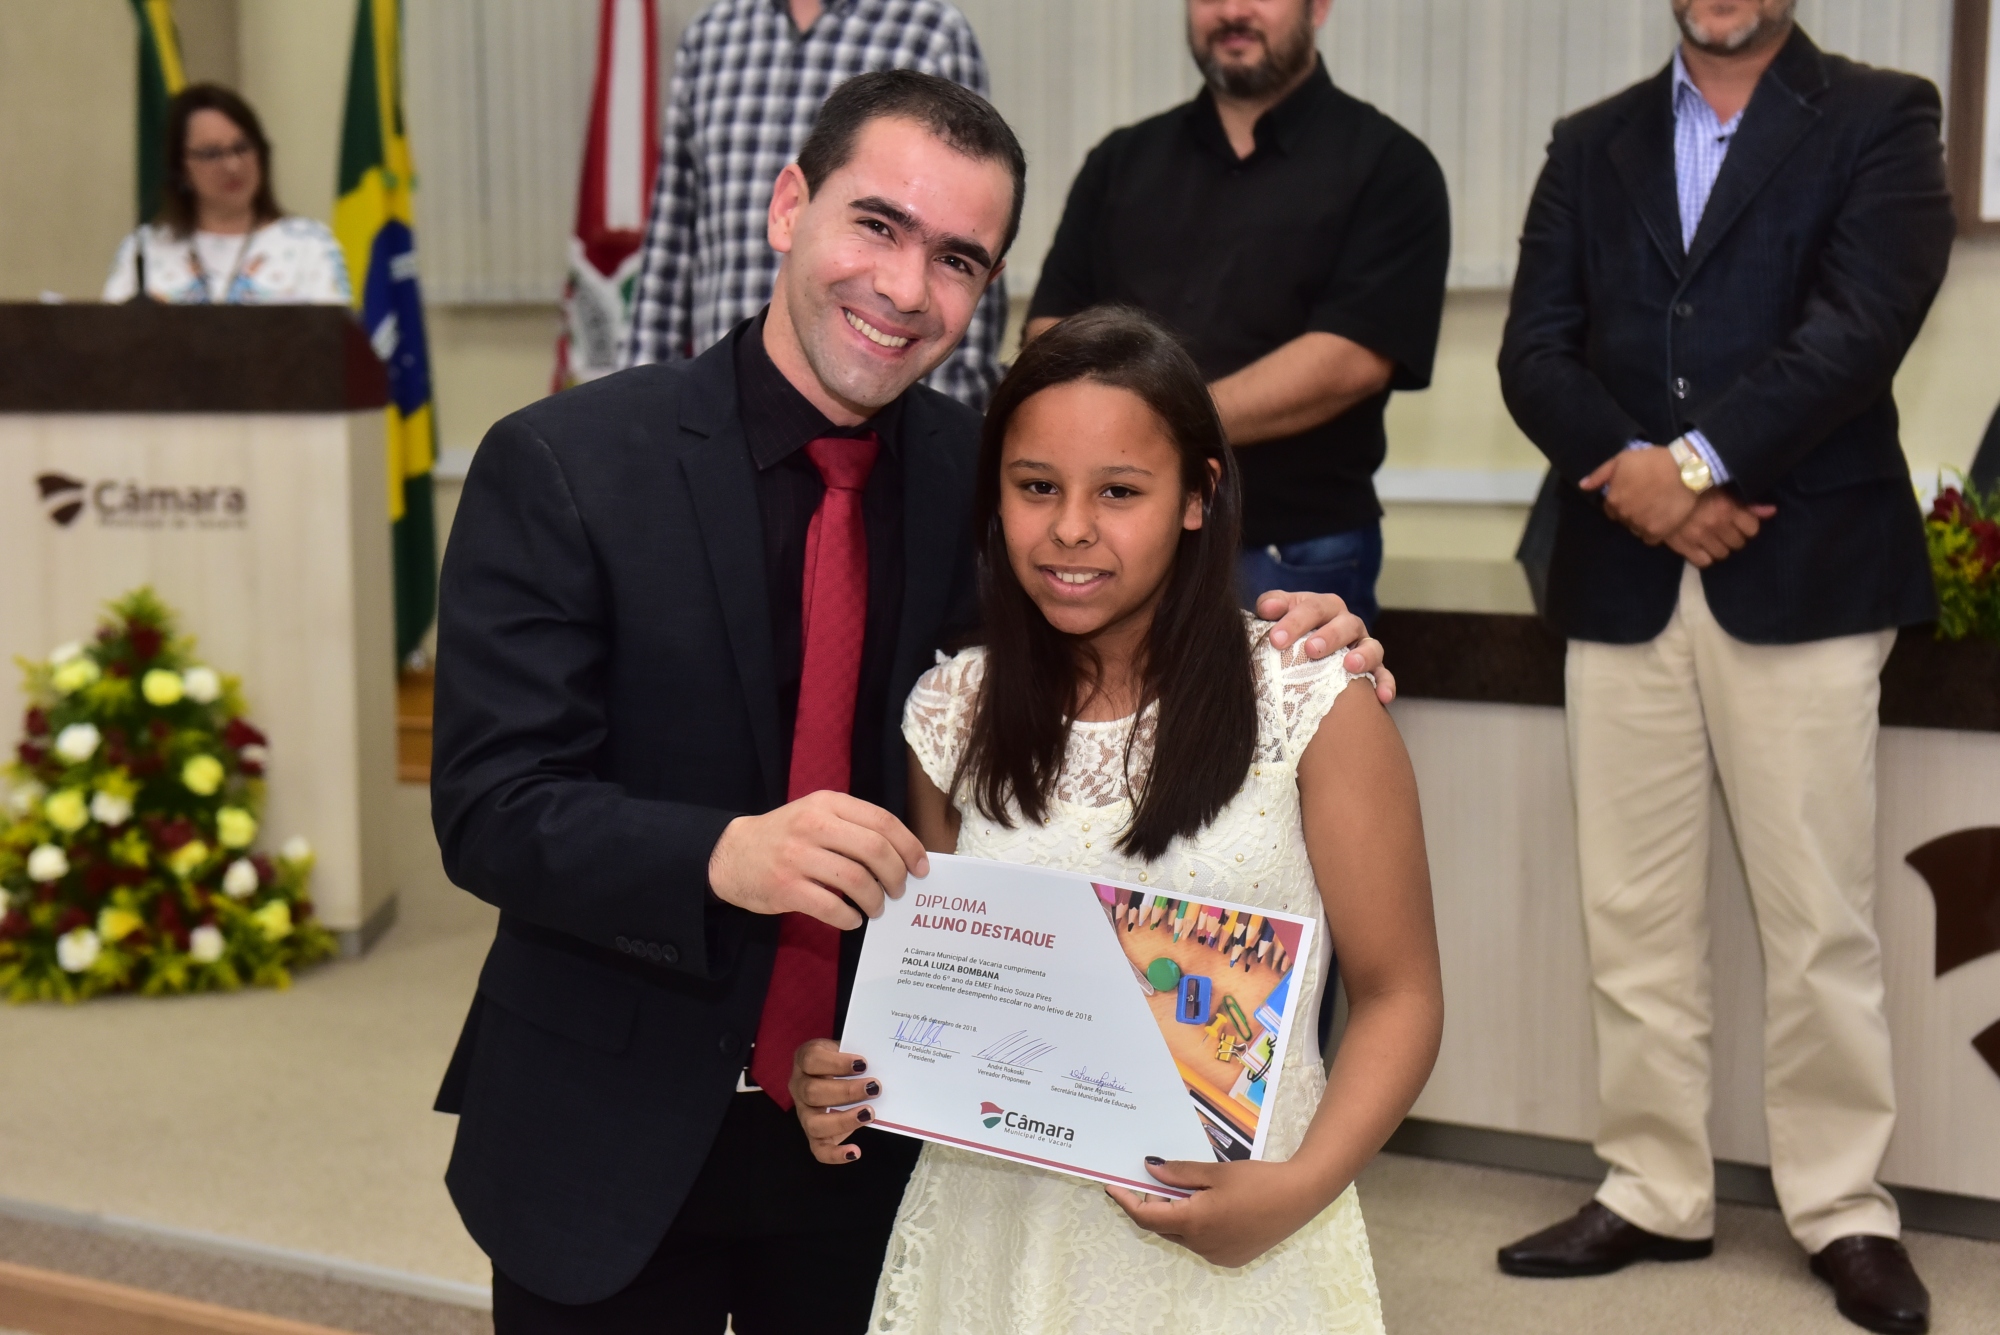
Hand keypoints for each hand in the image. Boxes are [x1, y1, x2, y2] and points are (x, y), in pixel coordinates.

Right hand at [707, 791, 928, 928]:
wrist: (732, 853)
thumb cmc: (786, 836)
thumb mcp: (818, 815)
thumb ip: (854, 827)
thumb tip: (904, 856)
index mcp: (828, 803)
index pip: (883, 821)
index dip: (909, 846)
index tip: (921, 867)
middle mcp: (813, 825)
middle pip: (874, 850)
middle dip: (896, 876)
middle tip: (899, 892)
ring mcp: (797, 856)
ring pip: (856, 880)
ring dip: (875, 900)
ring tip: (876, 908)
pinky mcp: (784, 887)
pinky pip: (830, 907)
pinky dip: (849, 917)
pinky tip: (852, 919)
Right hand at [792, 1037, 880, 1163]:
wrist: (834, 1072)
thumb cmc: (842, 1059)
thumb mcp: (846, 1048)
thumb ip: (857, 1056)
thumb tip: (884, 1062)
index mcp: (804, 1060)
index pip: (812, 1060)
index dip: (836, 1063)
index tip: (863, 1063)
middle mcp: (799, 1087)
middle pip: (812, 1092)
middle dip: (847, 1091)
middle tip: (874, 1087)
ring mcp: (804, 1113)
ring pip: (814, 1123)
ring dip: (843, 1120)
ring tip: (869, 1113)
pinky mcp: (813, 1134)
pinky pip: (818, 1149)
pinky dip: (835, 1154)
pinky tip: (855, 1152)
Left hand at [1105, 1157, 1327, 1268]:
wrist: (1298, 1197)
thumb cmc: (1257, 1180)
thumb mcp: (1214, 1172)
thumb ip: (1179, 1174)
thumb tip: (1150, 1171)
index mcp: (1195, 1222)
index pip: (1147, 1217)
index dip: (1126, 1201)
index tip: (1113, 1186)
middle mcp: (1202, 1245)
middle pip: (1163, 1227)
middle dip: (1152, 1206)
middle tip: (1151, 1181)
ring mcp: (1217, 1255)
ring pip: (1181, 1236)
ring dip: (1175, 1216)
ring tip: (1183, 1190)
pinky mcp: (1231, 1257)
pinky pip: (1200, 1243)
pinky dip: (1194, 1226)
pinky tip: (1206, 1206)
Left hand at [1253, 591, 1396, 704]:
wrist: (1310, 652)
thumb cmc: (1293, 633)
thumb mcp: (1281, 615)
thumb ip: (1272, 606)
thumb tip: (1266, 608)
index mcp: (1324, 607)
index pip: (1312, 607)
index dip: (1295, 621)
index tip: (1276, 639)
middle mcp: (1348, 623)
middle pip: (1344, 624)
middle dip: (1329, 636)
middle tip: (1311, 650)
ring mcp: (1363, 646)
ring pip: (1371, 646)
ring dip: (1363, 655)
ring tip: (1350, 666)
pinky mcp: (1375, 668)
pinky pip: (1385, 675)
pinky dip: (1386, 683)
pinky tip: (1382, 697)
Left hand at [1581, 446, 1696, 543]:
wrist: (1685, 470)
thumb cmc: (1653, 461)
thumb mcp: (1622, 459)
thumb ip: (1600, 474)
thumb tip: (1583, 486)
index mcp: (1613, 499)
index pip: (1611, 509)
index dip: (1622, 502)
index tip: (1634, 495)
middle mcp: (1623, 515)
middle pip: (1624, 519)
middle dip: (1632, 512)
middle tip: (1647, 500)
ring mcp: (1640, 525)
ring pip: (1636, 529)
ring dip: (1642, 522)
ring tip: (1656, 509)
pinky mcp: (1657, 533)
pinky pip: (1650, 539)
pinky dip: (1654, 532)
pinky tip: (1662, 519)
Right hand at [1664, 491, 1777, 567]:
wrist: (1654, 488)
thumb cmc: (1690, 482)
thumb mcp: (1721, 488)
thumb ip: (1748, 502)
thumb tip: (1772, 511)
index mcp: (1728, 508)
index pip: (1752, 529)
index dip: (1747, 526)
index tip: (1739, 522)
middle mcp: (1717, 525)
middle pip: (1738, 543)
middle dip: (1734, 537)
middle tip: (1724, 529)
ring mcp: (1700, 538)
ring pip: (1723, 554)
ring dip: (1720, 547)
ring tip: (1712, 538)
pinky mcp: (1683, 546)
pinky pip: (1703, 561)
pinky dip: (1704, 556)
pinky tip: (1700, 547)